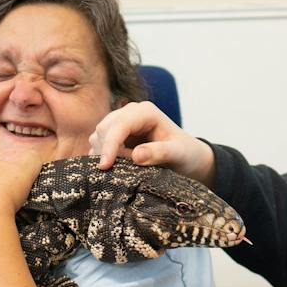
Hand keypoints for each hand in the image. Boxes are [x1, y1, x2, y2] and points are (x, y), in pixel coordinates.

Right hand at [89, 100, 215, 183]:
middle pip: (104, 128)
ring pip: (98, 135)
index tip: (105, 166)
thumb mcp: (178, 154)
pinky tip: (114, 168)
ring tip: (119, 171)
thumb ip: (160, 153)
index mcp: (145, 112)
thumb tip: (136, 155)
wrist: (188, 157)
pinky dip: (102, 156)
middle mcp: (130, 113)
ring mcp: (121, 123)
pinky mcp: (116, 135)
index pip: (119, 125)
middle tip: (115, 173)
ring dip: (102, 154)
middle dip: (104, 151)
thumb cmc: (186, 154)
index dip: (110, 145)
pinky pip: (99, 144)